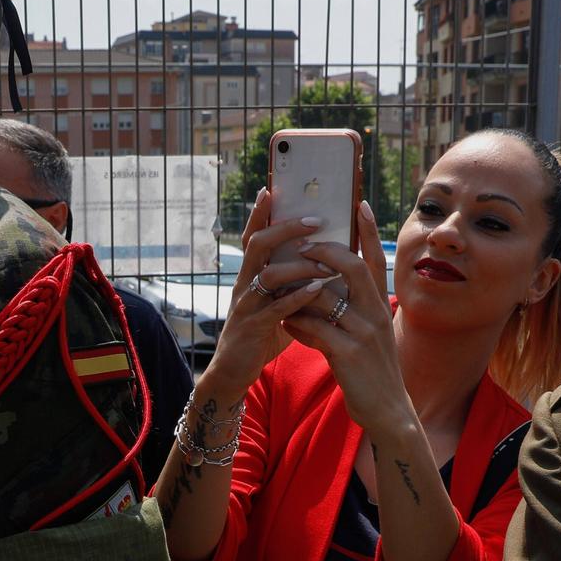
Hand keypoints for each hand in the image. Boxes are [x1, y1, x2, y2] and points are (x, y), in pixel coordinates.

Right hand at [201, 187, 341, 400]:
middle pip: (258, 245)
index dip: (260, 214)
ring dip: (300, 266)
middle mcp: (244, 285)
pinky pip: (276, 308)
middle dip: (286, 229)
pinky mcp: (253, 327)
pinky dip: (298, 297)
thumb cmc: (260, 335)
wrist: (233, 371)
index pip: (254, 237)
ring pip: (269, 274)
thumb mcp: (276, 304)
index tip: (270, 189)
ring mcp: (246, 305)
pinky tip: (319, 290)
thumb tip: (322, 265)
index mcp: (249, 276)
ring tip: (327, 264)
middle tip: (315, 220)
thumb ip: (292, 285)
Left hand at [280, 201, 413, 430]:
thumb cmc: (373, 370)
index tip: (359, 203)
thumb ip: (356, 310)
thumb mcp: (371, 335)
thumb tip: (330, 287)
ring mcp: (362, 333)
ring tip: (281, 292)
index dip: (368, 231)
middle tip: (301, 246)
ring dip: (298, 292)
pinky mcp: (347, 354)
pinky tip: (287, 325)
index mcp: (381, 306)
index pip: (376, 260)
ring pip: (325, 296)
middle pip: (351, 267)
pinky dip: (297, 324)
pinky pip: (314, 328)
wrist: (387, 410)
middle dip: (324, 252)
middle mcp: (375, 314)